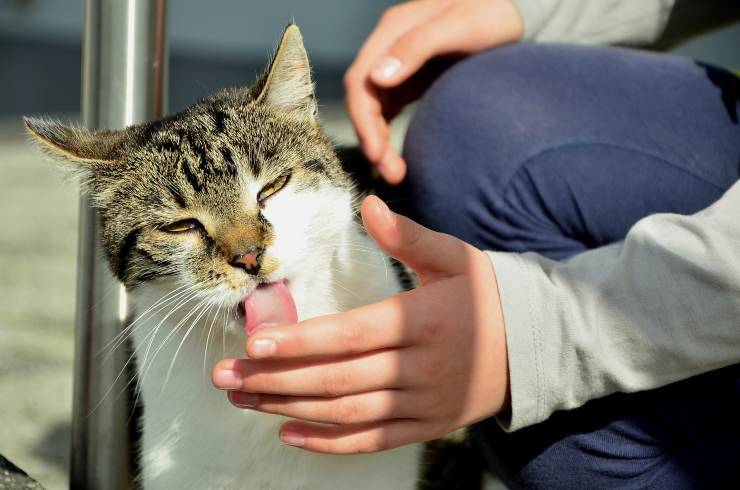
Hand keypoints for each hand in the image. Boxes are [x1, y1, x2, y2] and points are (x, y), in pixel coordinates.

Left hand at [212, 196, 509, 453]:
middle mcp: (422, 369)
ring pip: (346, 413)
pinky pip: (371, 440)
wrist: (532, 345)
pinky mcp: (426, 426)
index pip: (352, 335)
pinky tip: (287, 432)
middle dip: (275, 378)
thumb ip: (408, 235)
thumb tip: (369, 203)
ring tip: (243, 397)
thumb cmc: (485, 294)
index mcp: (425, 322)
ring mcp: (424, 404)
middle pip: (337, 379)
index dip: (301, 341)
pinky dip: (328, 441)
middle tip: (225, 374)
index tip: (254, 341)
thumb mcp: (454, 257)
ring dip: (289, 407)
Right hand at [344, 0, 523, 183]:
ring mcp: (399, 65)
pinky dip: (388, 134)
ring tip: (396, 173)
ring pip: (375, 109)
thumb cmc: (491, 12)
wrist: (516, 12)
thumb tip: (378, 78)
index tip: (376, 153)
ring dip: (379, 142)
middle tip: (392, 173)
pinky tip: (398, 157)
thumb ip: (417, 47)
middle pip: (365, 99)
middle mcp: (389, 48)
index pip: (361, 80)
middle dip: (371, 138)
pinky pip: (390, 111)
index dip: (363, 120)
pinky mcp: (411, 80)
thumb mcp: (460, 26)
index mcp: (392, 31)